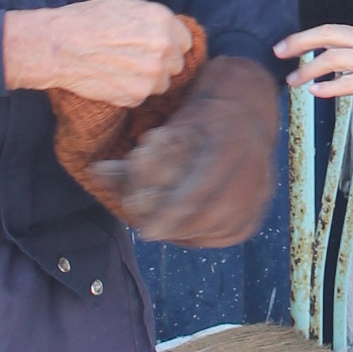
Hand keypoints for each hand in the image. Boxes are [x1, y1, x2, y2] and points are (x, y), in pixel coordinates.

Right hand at [5, 0, 192, 105]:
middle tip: (137, 58)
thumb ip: (152, 16)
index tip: (157, 46)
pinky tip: (114, 79)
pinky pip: (143, 96)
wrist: (60, 46)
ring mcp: (152, 75)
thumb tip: (164, 27)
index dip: (171, 43)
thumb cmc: (88, 20)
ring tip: (124, 69)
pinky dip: (132, 90)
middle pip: (177, 64)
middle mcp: (163, 49)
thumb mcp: (125, 2)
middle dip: (161, 62)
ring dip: (149, 79)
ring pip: (163, 83)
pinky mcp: (137, 96)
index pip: (185, 41)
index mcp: (163, 22)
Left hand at [85, 57, 280, 249]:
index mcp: (229, 148)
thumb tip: (94, 173)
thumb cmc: (200, 119)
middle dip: (171, 226)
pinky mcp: (257, 215)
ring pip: (214, 232)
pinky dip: (201, 235)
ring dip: (183, 232)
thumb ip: (135, 159)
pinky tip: (182, 228)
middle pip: (204, 218)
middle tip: (146, 227)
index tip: (146, 232)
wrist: (248, 114)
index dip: (170, 215)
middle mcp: (251, 176)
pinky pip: (225, 237)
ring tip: (162, 223)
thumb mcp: (170, 130)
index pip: (197, 193)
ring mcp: (258, 199)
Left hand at [276, 24, 352, 116]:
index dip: (308, 36)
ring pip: (334, 57)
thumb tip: (341, 67)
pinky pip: (349, 82)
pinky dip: (329, 86)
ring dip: (309, 69)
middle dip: (300, 42)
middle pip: (328, 34)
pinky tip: (316, 92)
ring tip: (294, 81)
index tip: (288, 45)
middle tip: (278, 52)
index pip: (333, 30)